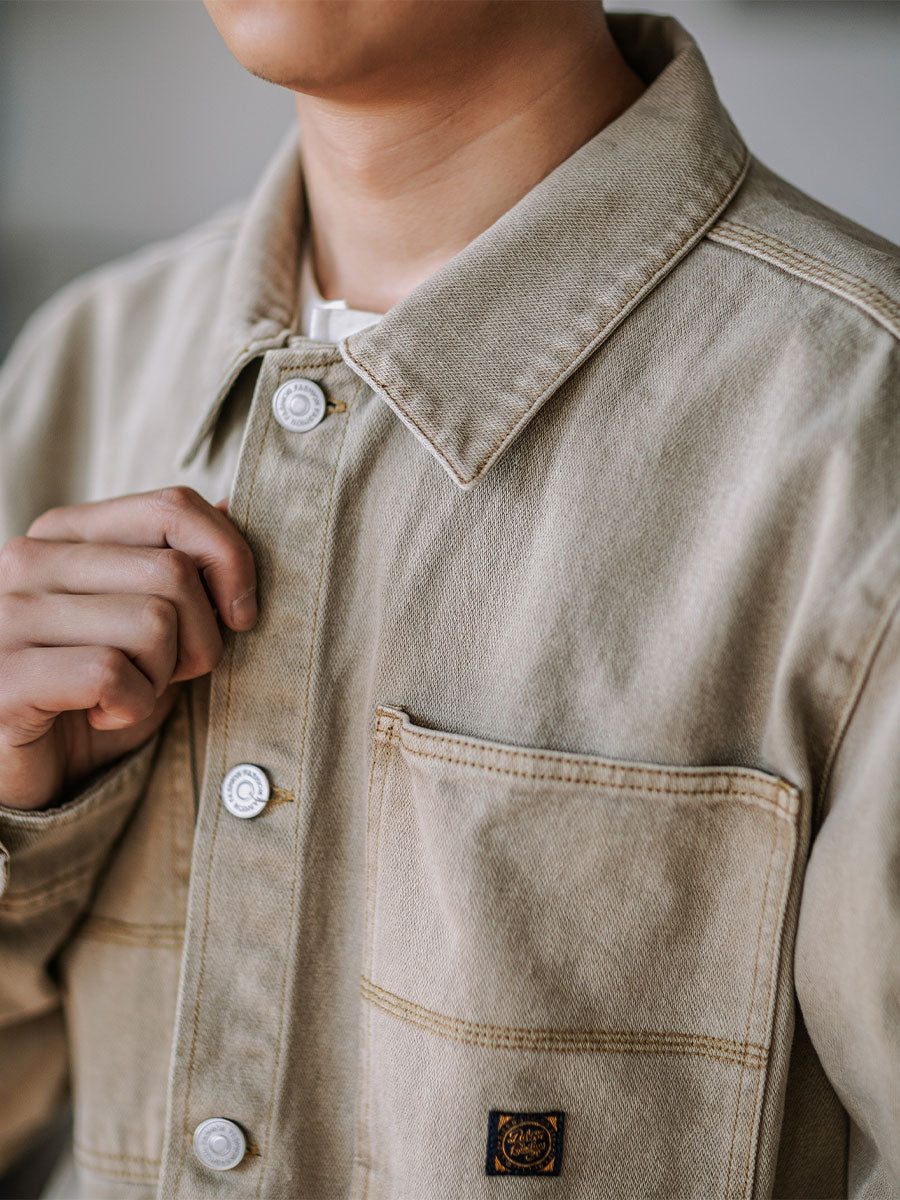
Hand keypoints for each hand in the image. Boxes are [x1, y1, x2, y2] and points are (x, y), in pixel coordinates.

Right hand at [0, 487, 254, 809]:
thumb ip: (184, 561)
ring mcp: (9, 615)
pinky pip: (111, 674)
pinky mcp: (5, 678)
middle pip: (174, 571)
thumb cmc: (99, 692)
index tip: (240, 615)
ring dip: (163, 676)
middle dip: (201, 637)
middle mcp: (29, 559)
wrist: (36, 771)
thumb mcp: (153, 621)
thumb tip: (236, 504)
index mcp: (65, 532)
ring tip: (131, 692)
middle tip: (171, 673)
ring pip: (152, 623)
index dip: (230, 559)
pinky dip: (131, 706)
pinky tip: (106, 714)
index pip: (173, 507)